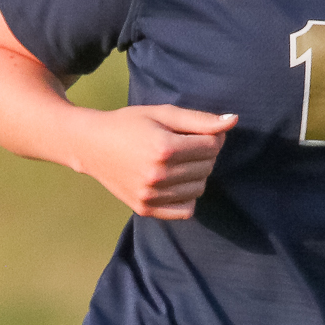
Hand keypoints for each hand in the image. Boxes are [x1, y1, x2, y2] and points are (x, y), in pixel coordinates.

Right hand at [75, 105, 236, 219]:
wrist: (91, 146)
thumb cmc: (129, 124)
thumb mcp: (163, 114)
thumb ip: (200, 119)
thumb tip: (234, 121)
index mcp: (164, 148)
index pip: (212, 146)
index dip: (212, 137)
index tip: (197, 132)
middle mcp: (158, 175)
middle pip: (207, 167)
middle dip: (205, 154)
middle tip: (186, 145)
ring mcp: (151, 195)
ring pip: (199, 188)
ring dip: (197, 174)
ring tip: (178, 162)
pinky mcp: (145, 209)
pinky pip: (186, 210)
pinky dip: (187, 196)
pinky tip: (174, 181)